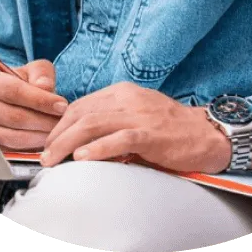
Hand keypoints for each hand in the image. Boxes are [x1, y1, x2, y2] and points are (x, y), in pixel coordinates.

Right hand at [0, 59, 68, 151]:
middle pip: (13, 116)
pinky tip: (45, 139)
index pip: (14, 91)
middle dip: (42, 120)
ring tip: (56, 130)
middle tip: (61, 121)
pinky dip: (31, 146)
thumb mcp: (35, 70)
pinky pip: (12, 149)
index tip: (61, 105)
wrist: (15, 98)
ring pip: (13, 136)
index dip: (40, 100)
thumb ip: (42, 73)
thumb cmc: (25, 82)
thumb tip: (44, 86)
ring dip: (39, 135)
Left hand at [40, 82, 232, 173]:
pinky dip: (98, 148)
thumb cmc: (171, 129)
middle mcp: (128, 98)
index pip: (82, 104)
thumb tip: (82, 140)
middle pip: (82, 112)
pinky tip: (83, 158)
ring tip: (54, 158)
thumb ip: (112, 121)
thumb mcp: (137, 116)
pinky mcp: (151, 134)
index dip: (61, 123)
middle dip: (58, 134)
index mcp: (123, 92)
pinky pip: (119, 139)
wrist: (207, 133)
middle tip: (45, 154)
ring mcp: (139, 114)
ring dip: (68, 143)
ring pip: (93, 124)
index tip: (48, 141)